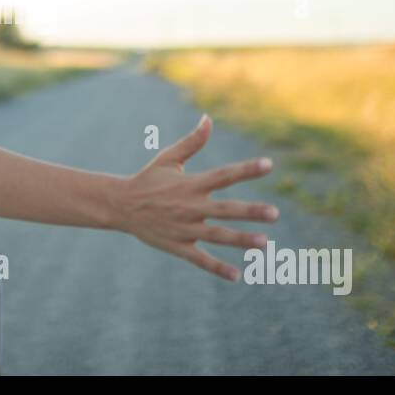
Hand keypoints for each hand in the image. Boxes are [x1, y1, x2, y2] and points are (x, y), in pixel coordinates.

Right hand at [114, 115, 278, 279]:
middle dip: (250, 212)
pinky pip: (200, 259)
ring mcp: (184, 228)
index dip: (246, 169)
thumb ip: (192, 142)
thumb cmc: (148, 179)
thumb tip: (208, 119)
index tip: (269, 165)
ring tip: (265, 244)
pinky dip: (217, 268)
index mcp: (191, 184)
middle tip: (274, 213)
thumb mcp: (168, 158)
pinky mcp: (177, 246)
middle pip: (225, 210)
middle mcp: (190, 207)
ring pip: (217, 236)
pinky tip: (237, 276)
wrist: (120, 205)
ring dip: (241, 240)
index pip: (223, 175)